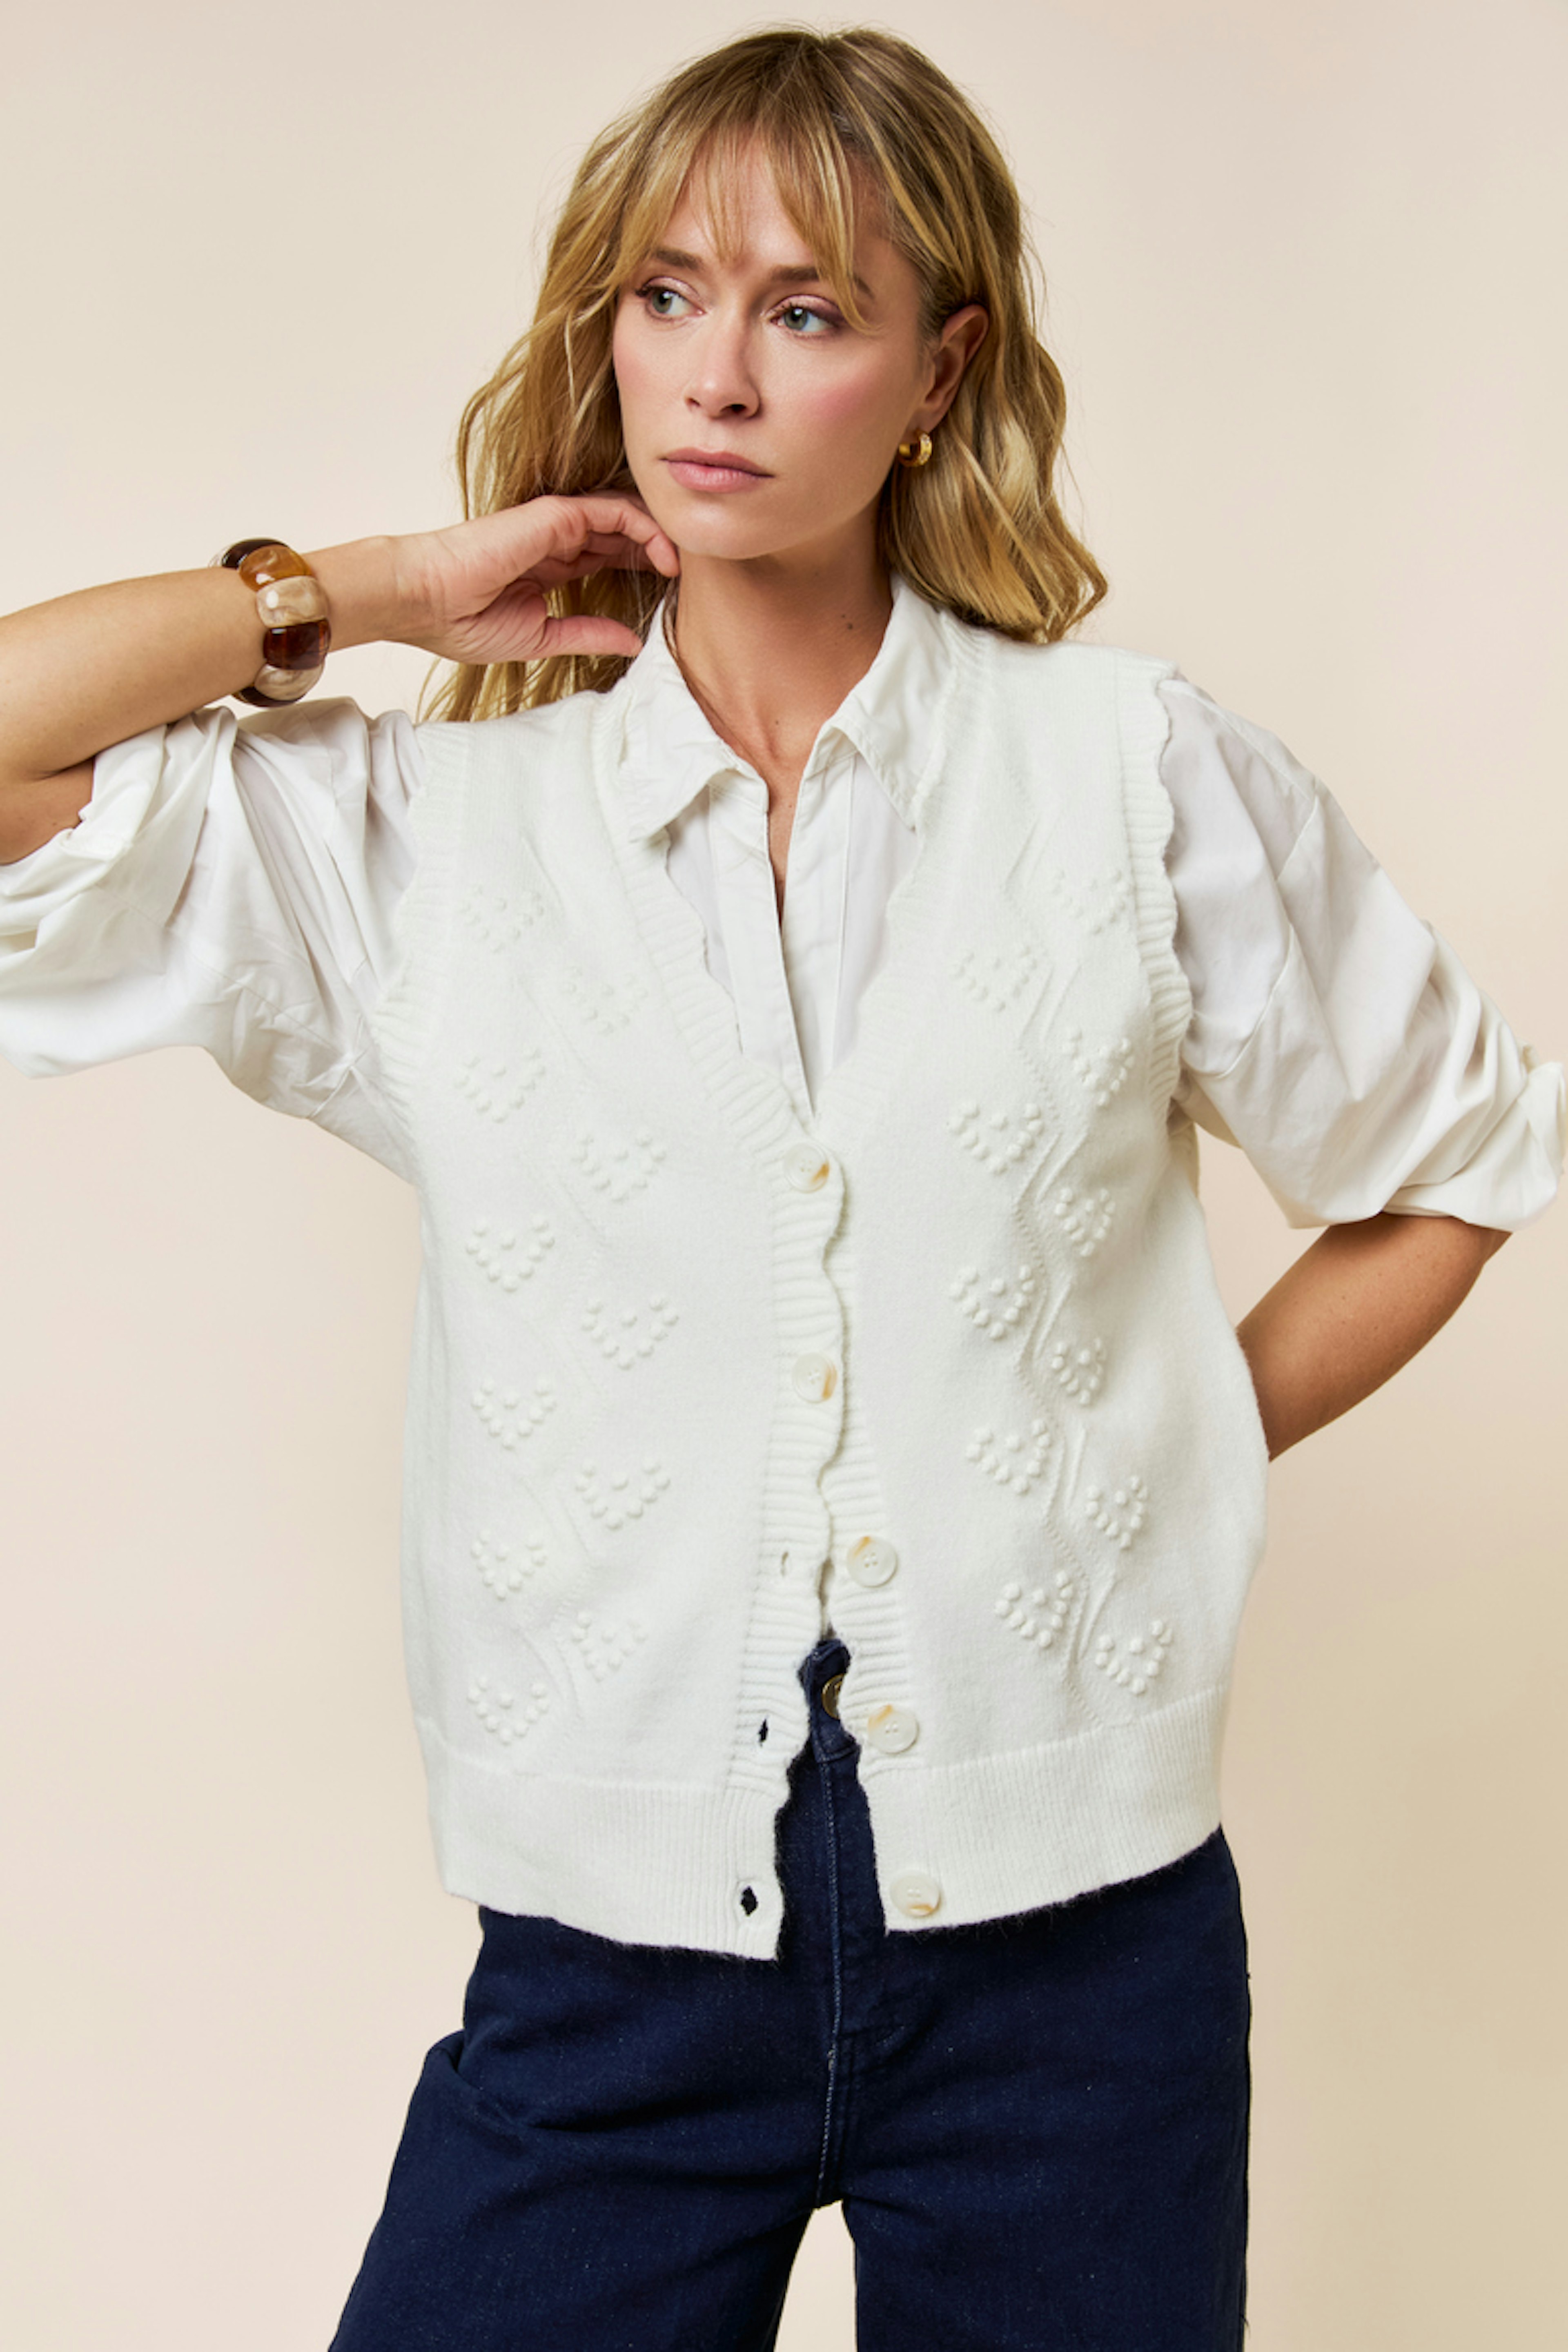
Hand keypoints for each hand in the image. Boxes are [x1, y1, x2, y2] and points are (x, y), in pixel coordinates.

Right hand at [383, 493, 680, 666]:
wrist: (424, 602)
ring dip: (661, 535)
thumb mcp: (542, 637)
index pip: (608, 556)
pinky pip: (612, 511)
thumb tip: (633, 642)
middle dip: (660, 547)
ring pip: (624, 516)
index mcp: (550, 566)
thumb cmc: (463, 620)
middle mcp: (556, 539)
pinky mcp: (554, 516)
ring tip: (687, 563)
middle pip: (623, 533)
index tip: (673, 589)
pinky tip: (667, 552)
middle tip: (694, 570)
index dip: (643, 566)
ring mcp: (556, 524)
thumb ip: (588, 633)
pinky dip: (644, 527)